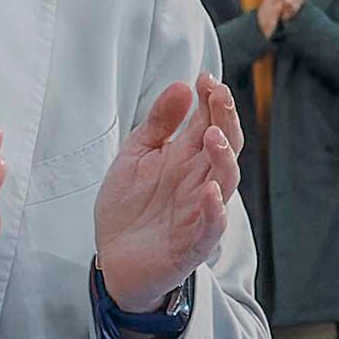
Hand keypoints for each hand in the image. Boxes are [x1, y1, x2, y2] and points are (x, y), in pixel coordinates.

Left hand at [96, 76, 243, 314]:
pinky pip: (211, 227)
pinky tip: (210, 192)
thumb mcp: (135, 156)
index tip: (205, 77)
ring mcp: (200, 211)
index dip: (212, 100)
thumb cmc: (128, 208)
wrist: (113, 260)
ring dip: (224, 158)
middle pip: (225, 146)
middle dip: (225, 120)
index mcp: (188, 159)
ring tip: (212, 135)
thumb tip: (181, 86)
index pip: (211, 122)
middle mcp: (200, 181)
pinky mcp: (193, 244)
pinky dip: (214, 211)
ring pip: (225, 182)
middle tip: (218, 95)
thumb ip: (157, 124)